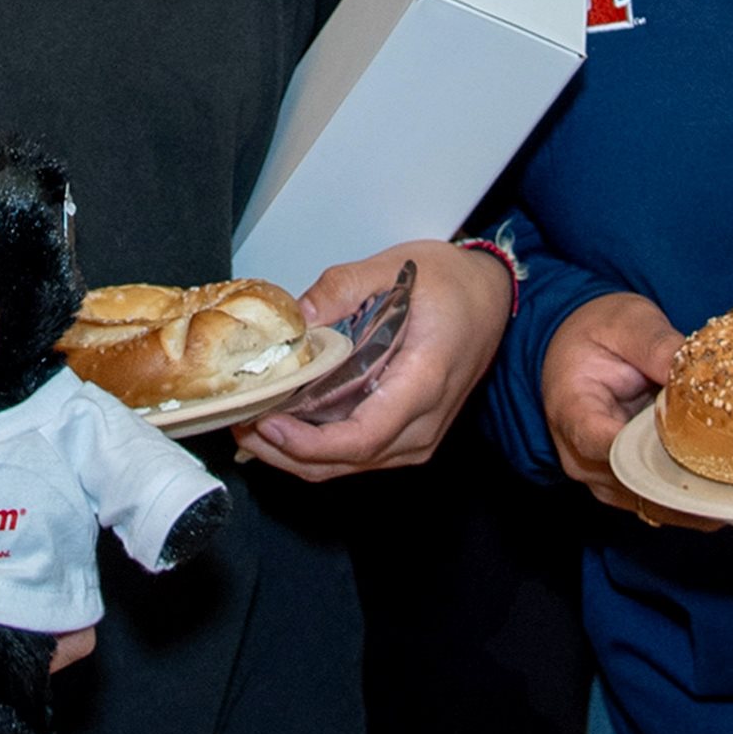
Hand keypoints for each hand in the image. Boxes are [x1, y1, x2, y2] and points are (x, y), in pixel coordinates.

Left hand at [236, 244, 511, 482]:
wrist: (492, 298)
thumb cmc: (453, 285)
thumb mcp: (394, 267)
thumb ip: (340, 288)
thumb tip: (295, 320)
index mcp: (424, 382)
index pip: (363, 437)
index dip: (307, 442)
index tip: (267, 422)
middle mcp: (423, 423)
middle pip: (346, 461)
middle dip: (284, 451)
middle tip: (240, 421)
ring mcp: (418, 436)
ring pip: (347, 466)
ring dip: (294, 454)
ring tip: (251, 423)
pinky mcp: (407, 436)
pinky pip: (356, 456)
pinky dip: (314, 448)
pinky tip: (281, 426)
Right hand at [539, 292, 709, 530]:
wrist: (578, 352)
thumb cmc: (598, 333)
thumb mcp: (627, 323)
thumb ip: (658, 344)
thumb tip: (699, 368)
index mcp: (572, 410)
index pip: (603, 443)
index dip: (649, 453)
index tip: (696, 452)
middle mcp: (580, 455)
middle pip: (634, 484)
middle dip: (685, 485)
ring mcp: (601, 477)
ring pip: (649, 503)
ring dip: (692, 498)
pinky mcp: (623, 485)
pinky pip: (657, 503)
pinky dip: (690, 499)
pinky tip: (728, 491)